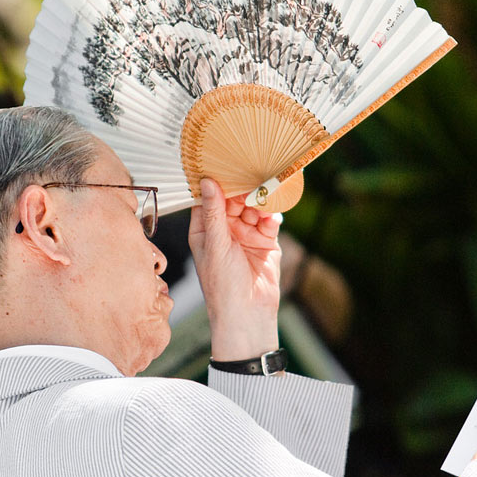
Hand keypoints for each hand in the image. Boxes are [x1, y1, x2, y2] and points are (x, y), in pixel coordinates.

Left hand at [189, 177, 282, 361]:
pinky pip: (269, 222)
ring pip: (253, 209)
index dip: (215, 183)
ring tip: (264, 197)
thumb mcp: (216, 245)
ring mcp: (246, 236)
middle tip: (251, 177)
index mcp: (204, 231)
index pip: (208, 199)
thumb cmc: (222, 285)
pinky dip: (272, 217)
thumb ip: (214, 213)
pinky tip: (272, 217)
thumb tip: (208, 182)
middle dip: (242, 190)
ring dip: (259, 203)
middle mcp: (224, 231)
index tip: (222, 163)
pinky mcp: (266, 243)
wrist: (248, 313)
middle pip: (233, 201)